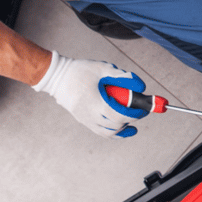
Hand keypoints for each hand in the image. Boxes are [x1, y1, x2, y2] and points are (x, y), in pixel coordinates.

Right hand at [33, 51, 147, 137]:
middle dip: (132, 119)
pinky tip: (123, 128)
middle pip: (116, 125)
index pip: (119, 115)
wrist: (57, 76)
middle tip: (143, 110)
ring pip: (108, 132)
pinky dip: (113, 132)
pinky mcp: (83, 120)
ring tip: (134, 121)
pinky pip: (101, 131)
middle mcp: (90, 115)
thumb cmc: (81, 70)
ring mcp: (85, 120)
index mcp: (95, 103)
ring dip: (123, 128)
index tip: (144, 108)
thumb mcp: (104, 69)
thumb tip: (142, 87)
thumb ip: (123, 77)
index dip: (134, 114)